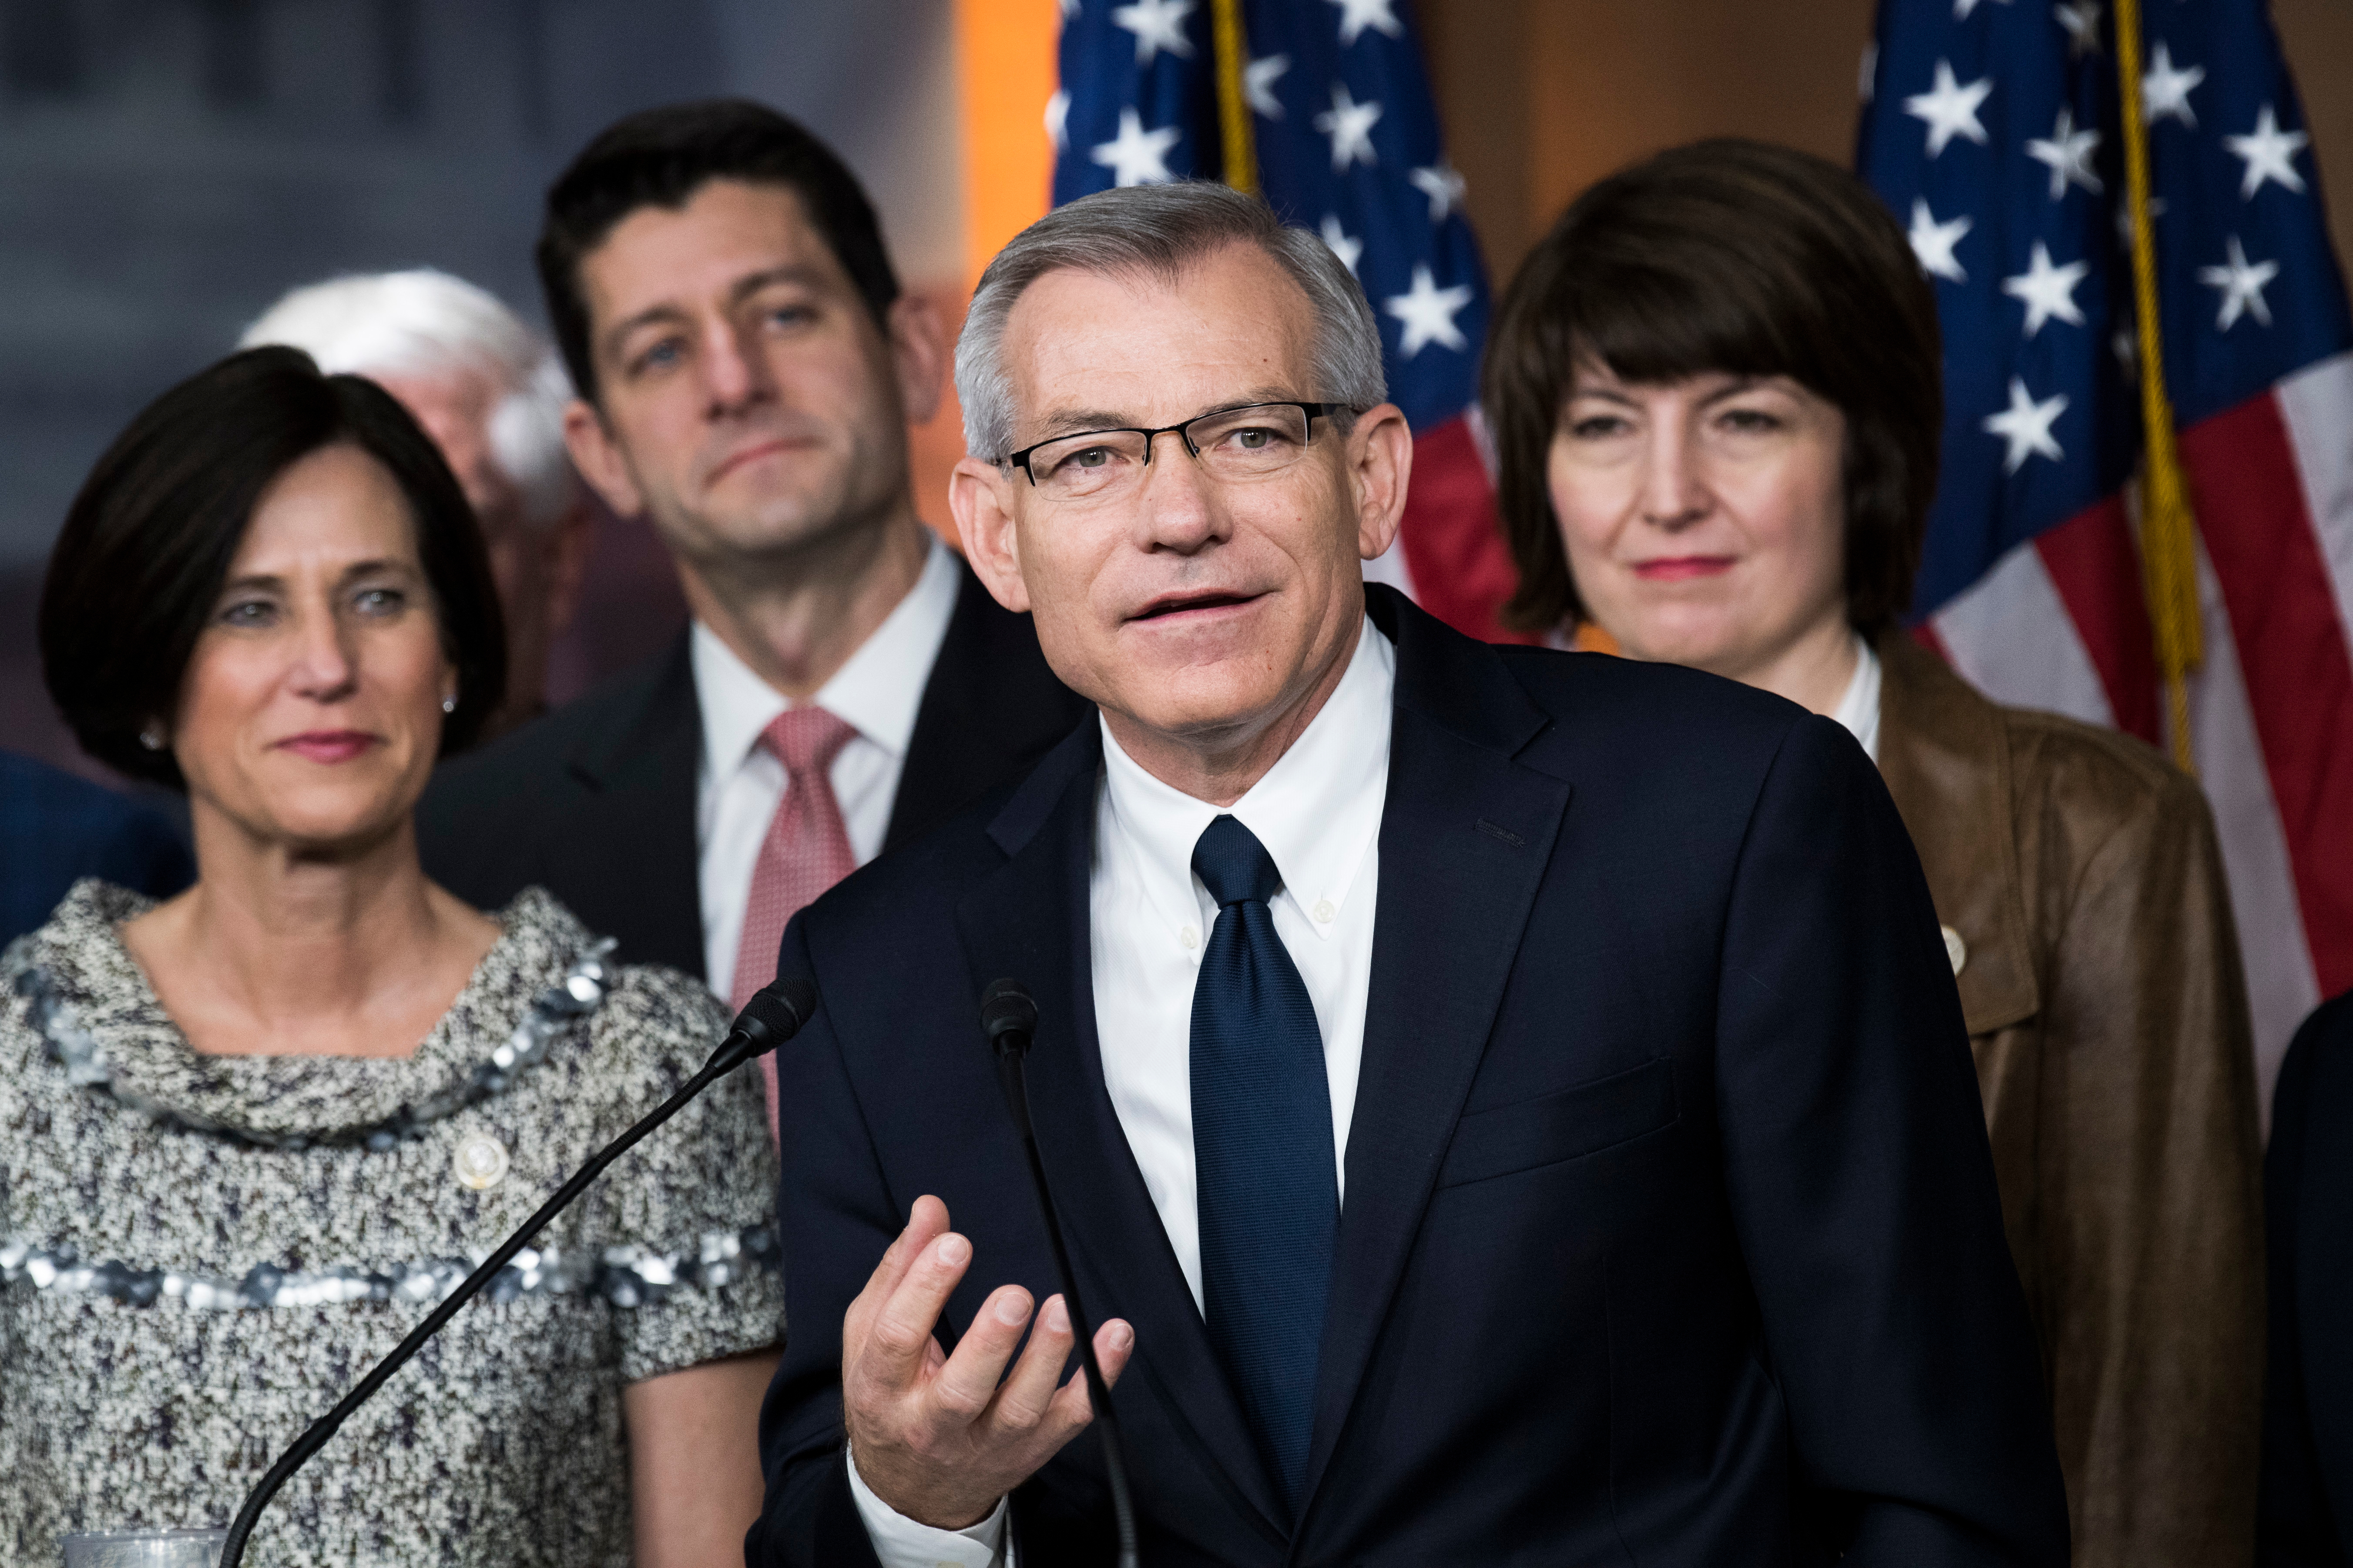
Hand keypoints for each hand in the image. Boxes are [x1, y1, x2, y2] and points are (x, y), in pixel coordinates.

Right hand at [842, 1195, 1134, 1529]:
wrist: (912, 1489)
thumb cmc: (891, 1396)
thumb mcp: (871, 1335)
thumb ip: (900, 1269)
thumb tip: (931, 1210)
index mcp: (882, 1389)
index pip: (897, 1339)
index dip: (924, 1289)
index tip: (954, 1244)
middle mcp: (933, 1423)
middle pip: (961, 1390)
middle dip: (991, 1343)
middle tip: (1013, 1296)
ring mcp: (987, 1441)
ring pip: (1020, 1409)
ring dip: (1046, 1359)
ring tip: (1061, 1312)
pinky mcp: (1033, 1447)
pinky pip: (1071, 1417)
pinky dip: (1098, 1378)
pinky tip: (1114, 1336)